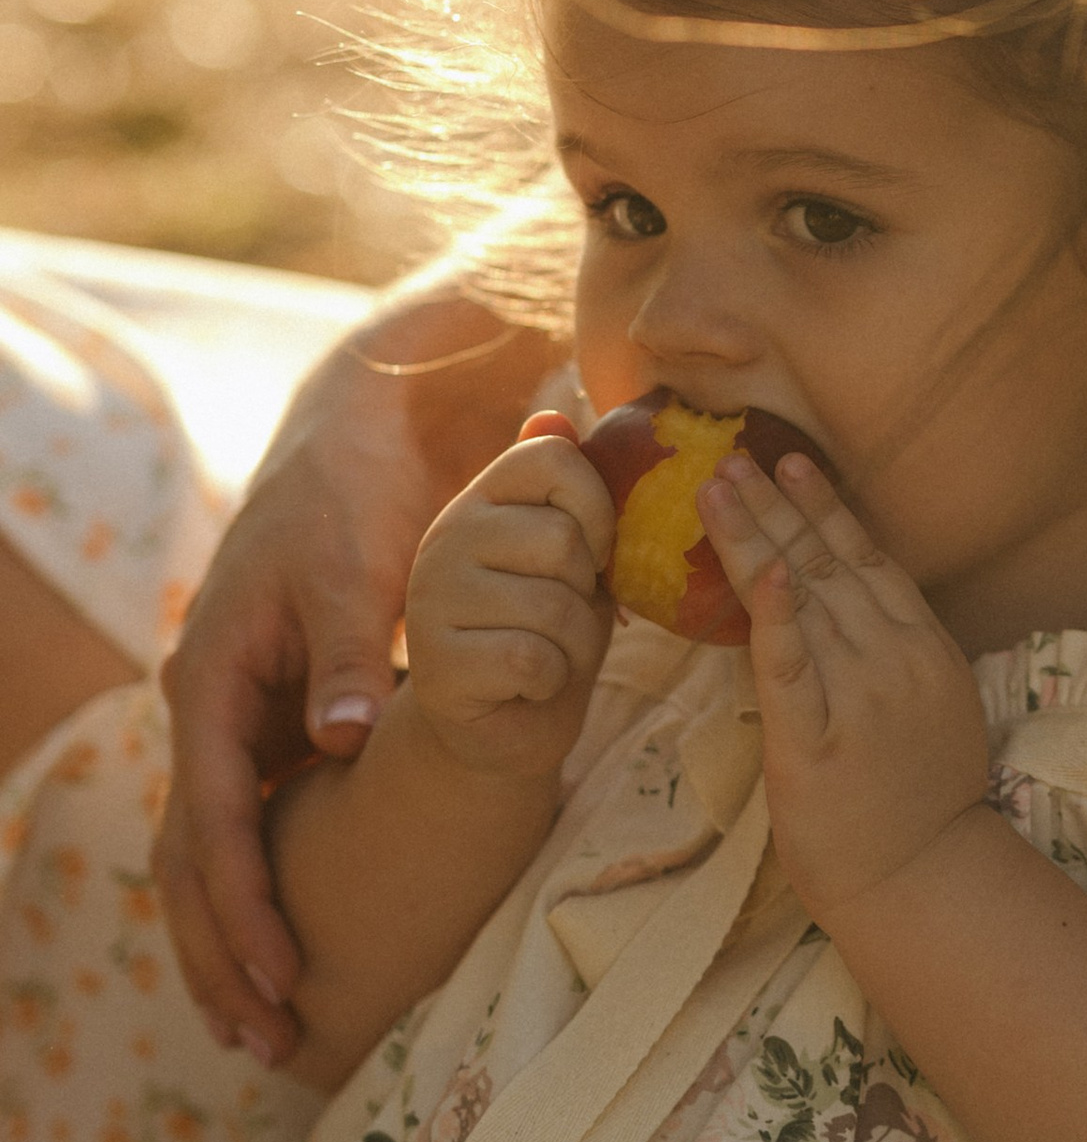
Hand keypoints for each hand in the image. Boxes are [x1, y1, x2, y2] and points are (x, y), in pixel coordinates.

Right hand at [155, 325, 525, 1063]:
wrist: (352, 438)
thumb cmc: (352, 501)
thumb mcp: (353, 570)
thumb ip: (353, 656)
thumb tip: (348, 742)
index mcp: (211, 678)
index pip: (216, 817)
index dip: (243, 902)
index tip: (277, 973)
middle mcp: (207, 710)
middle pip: (191, 857)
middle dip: (220, 952)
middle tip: (266, 1041)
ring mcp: (232, 722)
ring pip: (209, 853)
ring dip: (229, 938)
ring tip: (265, 1025)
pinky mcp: (267, 724)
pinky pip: (248, 827)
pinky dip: (259, 891)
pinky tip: (286, 952)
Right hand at [403, 419, 615, 778]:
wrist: (499, 729)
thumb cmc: (546, 634)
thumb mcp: (570, 560)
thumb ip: (566, 493)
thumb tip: (556, 412)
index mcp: (481, 501)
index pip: (552, 456)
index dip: (596, 506)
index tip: (594, 552)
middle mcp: (446, 538)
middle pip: (563, 538)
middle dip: (587, 593)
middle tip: (561, 619)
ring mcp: (433, 601)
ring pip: (554, 607)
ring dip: (574, 646)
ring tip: (546, 655)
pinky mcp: (437, 666)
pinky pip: (533, 660)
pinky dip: (550, 682)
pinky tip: (524, 687)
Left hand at [699, 449, 990, 921]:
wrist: (925, 876)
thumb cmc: (922, 799)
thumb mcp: (931, 707)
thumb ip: (895, 653)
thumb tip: (843, 607)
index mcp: (922, 646)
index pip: (868, 559)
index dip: (826, 507)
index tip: (791, 461)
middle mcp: (894, 658)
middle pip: (828, 565)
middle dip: (776, 506)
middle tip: (732, 455)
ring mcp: (859, 698)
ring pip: (803, 598)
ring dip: (757, 537)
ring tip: (716, 489)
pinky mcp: (816, 742)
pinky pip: (790, 669)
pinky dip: (774, 617)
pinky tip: (756, 571)